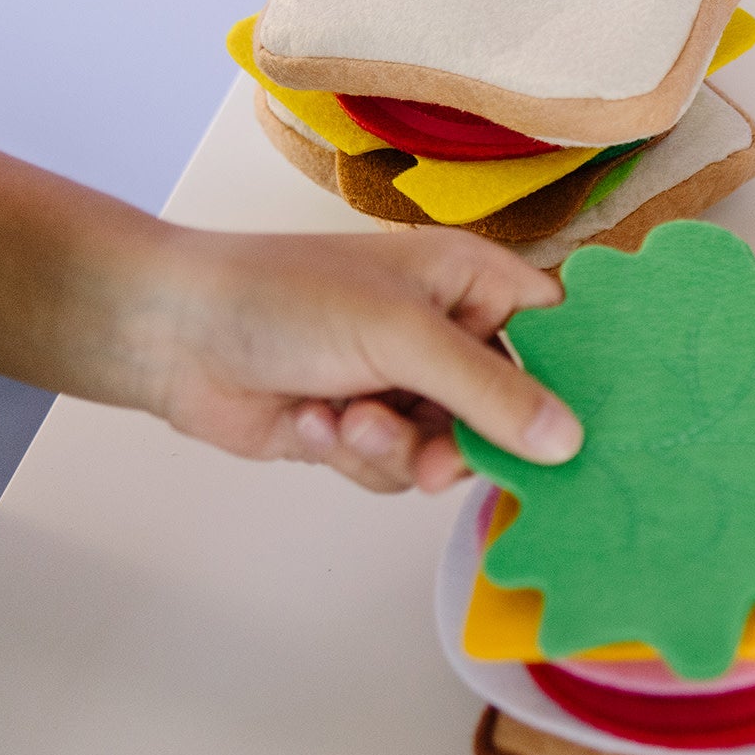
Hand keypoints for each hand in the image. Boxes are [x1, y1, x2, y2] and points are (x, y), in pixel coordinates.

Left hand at [130, 226, 583, 492]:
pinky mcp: (366, 430)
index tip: (584, 432)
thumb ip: (491, 393)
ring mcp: (407, 385)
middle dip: (465, 438)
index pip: (560, 333)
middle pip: (511, 412)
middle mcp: (450, 333)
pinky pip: (399, 471)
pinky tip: (313, 422)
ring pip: (452, 453)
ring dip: (397, 448)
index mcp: (473, 282)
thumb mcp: (403, 337)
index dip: (575, 381)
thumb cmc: (284, 299)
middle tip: (438, 452)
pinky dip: (357, 456)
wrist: (171, 335)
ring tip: (347, 420)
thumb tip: (569, 443)